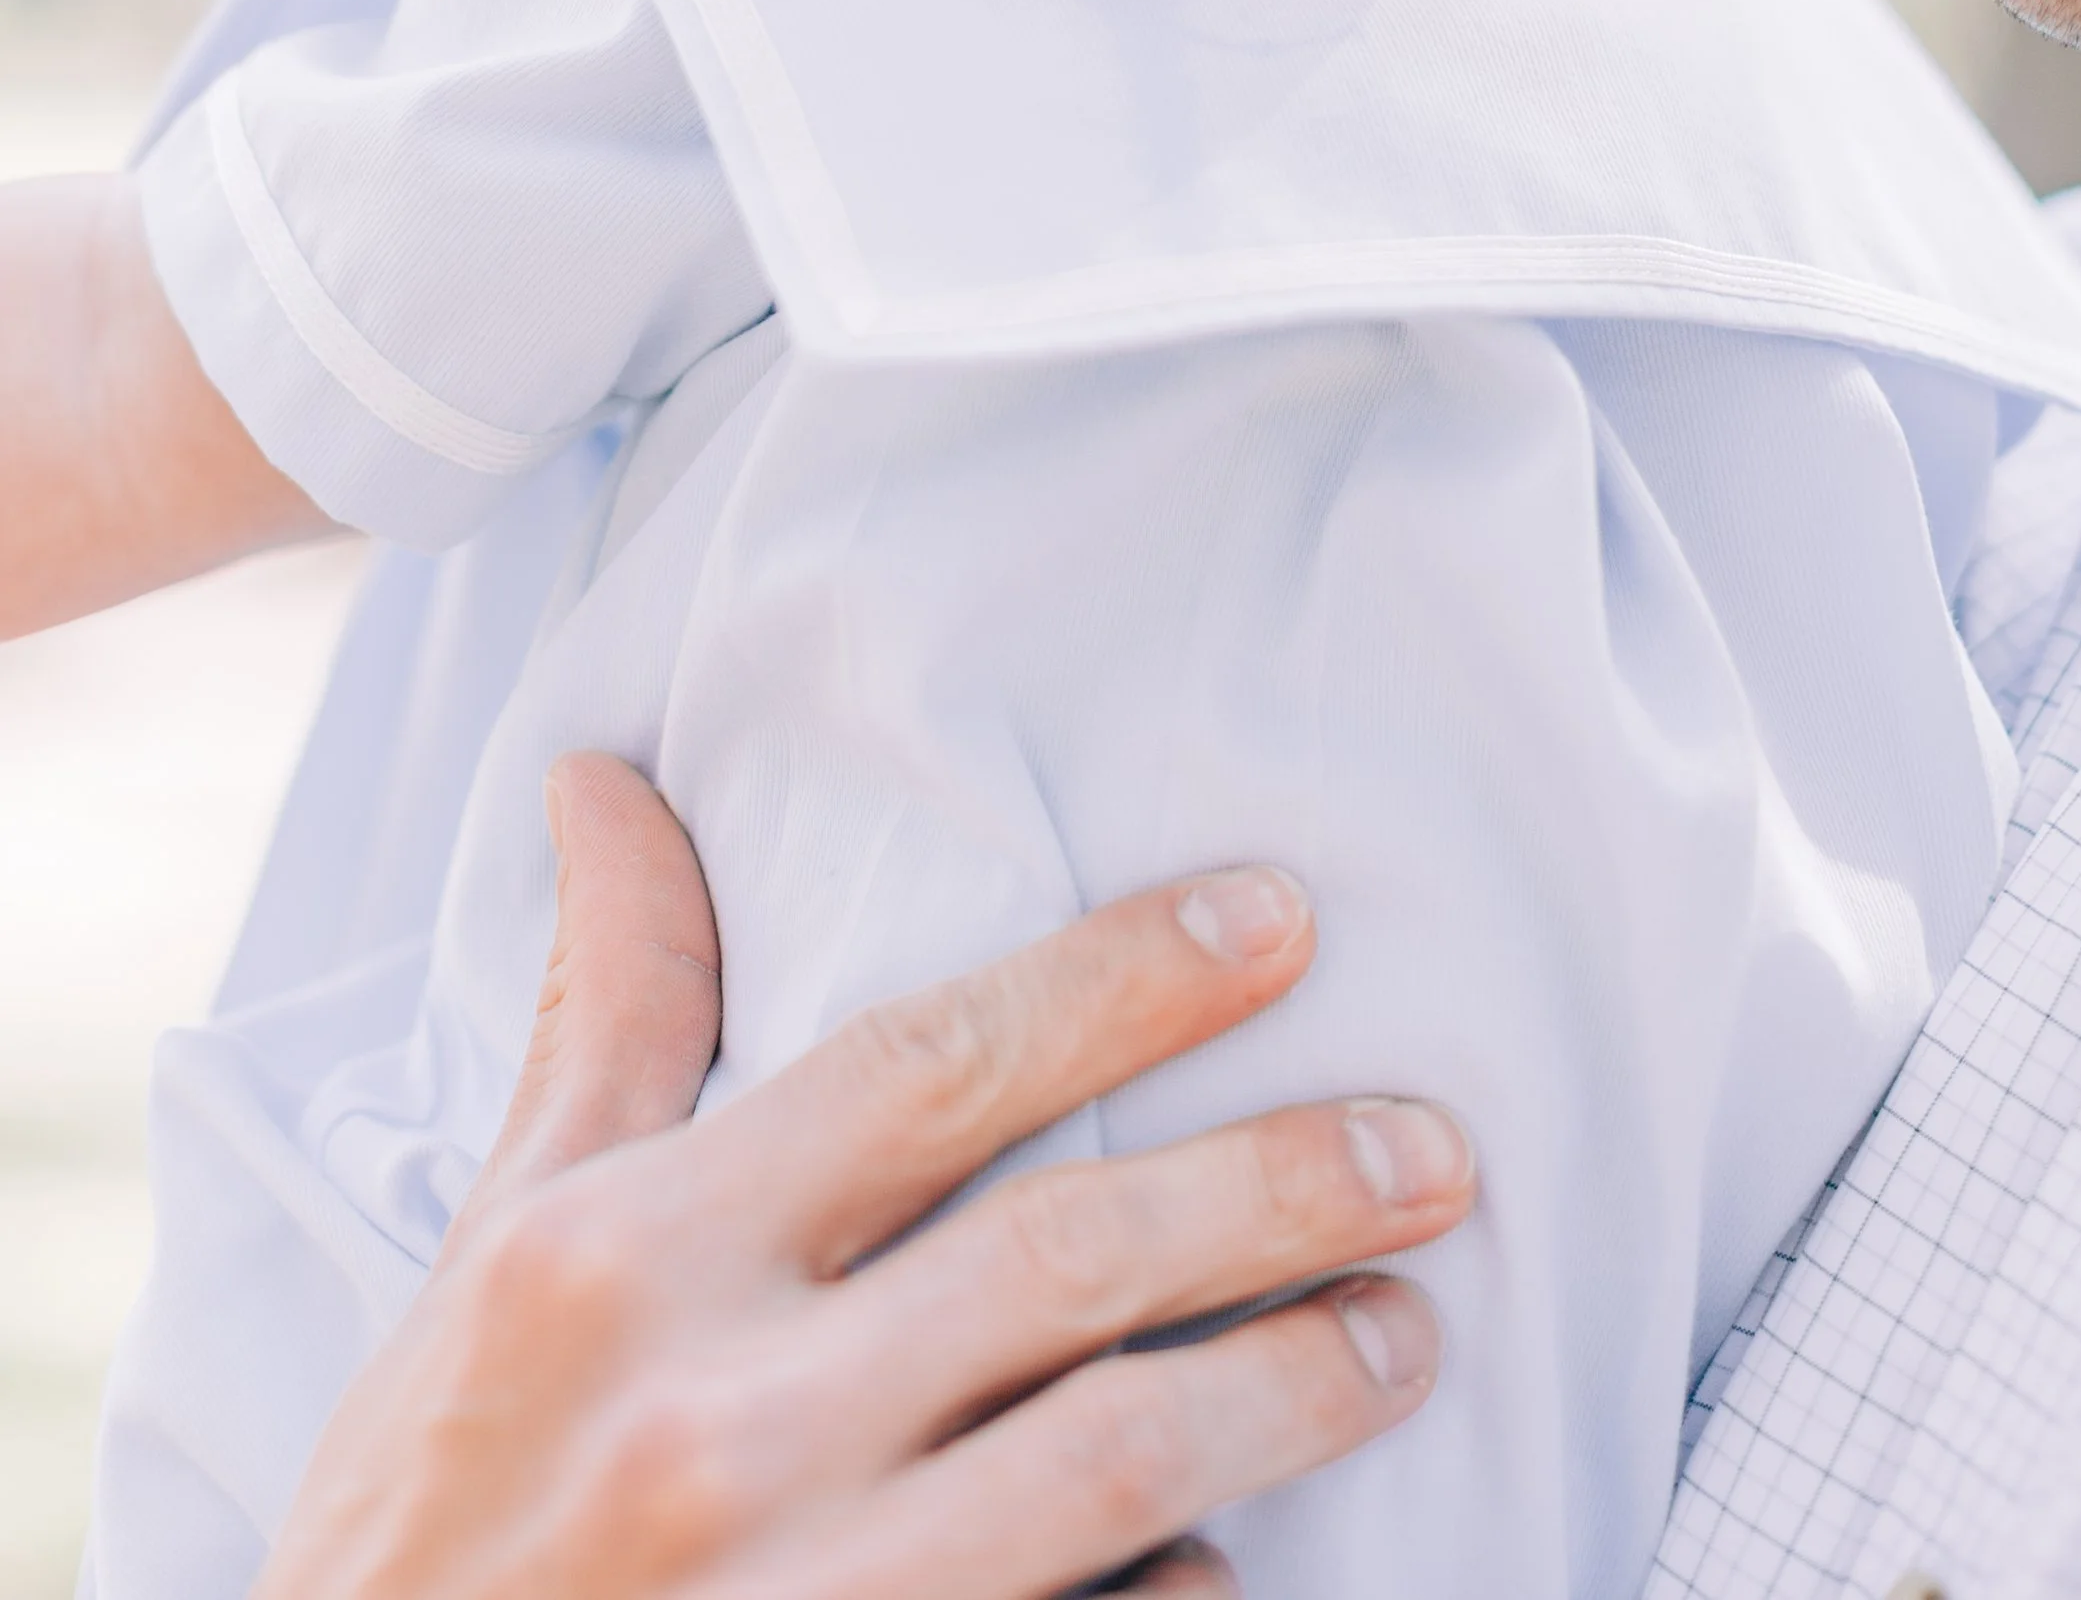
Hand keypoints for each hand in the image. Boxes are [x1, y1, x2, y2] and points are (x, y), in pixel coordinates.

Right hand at [258, 753, 1470, 1597]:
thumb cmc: (428, 1511)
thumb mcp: (496, 1254)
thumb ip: (602, 1029)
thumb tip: (609, 782)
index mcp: (621, 1260)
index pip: (924, 1069)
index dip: (1119, 981)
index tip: (1275, 919)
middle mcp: (712, 1418)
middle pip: (1063, 1258)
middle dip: (1274, 1187)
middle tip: (1431, 1145)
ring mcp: (801, 1594)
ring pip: (1118, 1463)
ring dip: (1290, 1388)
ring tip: (1403, 1333)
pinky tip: (1251, 1570)